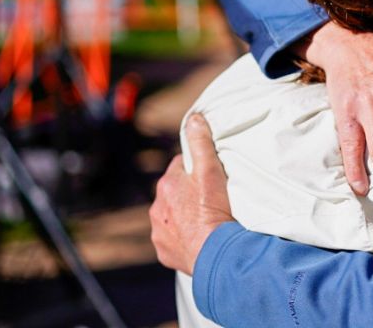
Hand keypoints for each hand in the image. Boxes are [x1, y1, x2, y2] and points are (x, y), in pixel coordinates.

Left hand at [150, 114, 233, 274]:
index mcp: (167, 184)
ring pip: (171, 217)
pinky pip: (171, 240)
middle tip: (211, 199)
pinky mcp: (164, 252)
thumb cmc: (214, 210)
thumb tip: (193, 118)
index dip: (195, 169)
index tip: (209, 176)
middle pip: (173, 192)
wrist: (215, 254)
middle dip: (187, 194)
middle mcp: (157, 207)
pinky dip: (182, 238)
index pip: (179, 166)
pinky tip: (198, 239)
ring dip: (183, 216)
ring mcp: (159, 231)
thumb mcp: (211, 171)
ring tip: (206, 221)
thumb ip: (201, 143)